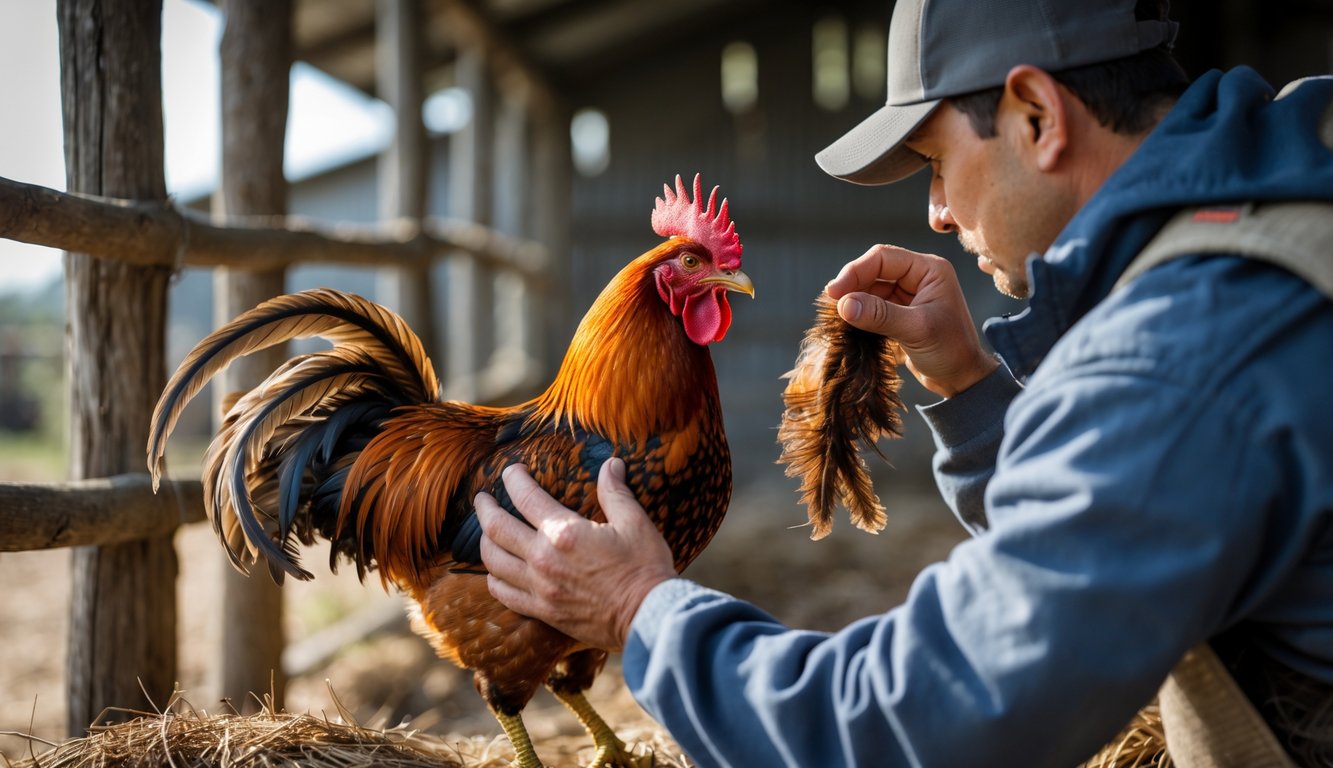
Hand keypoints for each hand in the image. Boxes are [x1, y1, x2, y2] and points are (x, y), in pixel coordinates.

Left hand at [476, 458, 677, 651]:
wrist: (648, 616)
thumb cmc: (644, 568)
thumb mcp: (635, 523)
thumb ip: (615, 492)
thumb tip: (611, 464)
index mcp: (564, 532)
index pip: (526, 497)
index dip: (514, 479)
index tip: (511, 471)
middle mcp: (543, 559)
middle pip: (497, 528)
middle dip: (485, 508)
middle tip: (482, 498)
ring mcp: (539, 588)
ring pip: (494, 561)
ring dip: (484, 542)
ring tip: (485, 531)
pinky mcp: (543, 611)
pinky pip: (504, 594)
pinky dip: (493, 580)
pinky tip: (495, 572)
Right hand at [825, 244, 997, 397]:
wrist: (962, 380)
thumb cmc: (951, 351)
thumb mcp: (917, 330)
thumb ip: (880, 315)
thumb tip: (843, 305)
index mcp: (929, 270)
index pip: (883, 258)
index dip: (855, 271)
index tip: (834, 293)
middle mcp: (918, 277)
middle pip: (873, 271)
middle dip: (852, 286)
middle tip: (831, 307)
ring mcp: (908, 296)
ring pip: (870, 289)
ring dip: (853, 301)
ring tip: (838, 318)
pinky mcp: (899, 314)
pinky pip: (872, 306)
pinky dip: (859, 314)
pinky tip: (847, 325)